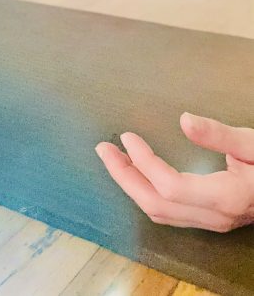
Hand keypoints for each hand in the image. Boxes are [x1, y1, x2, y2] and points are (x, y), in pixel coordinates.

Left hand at [95, 113, 253, 232]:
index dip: (143, 162)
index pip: (169, 187)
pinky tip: (136, 174)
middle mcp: (215, 216)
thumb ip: (218, 134)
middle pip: (156, 205)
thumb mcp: (253, 142)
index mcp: (226, 197)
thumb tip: (184, 119)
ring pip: (160, 212)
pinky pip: (169, 212)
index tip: (127, 136)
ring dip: (131, 185)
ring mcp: (212, 221)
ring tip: (113, 158)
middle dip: (124, 177)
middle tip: (103, 149)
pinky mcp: (210, 217)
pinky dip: (146, 192)